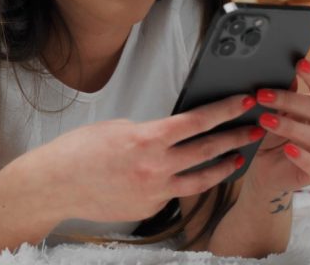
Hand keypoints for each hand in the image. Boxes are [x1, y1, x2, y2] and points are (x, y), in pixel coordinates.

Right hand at [26, 94, 265, 222]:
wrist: (56, 185)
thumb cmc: (78, 153)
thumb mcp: (117, 128)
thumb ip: (149, 131)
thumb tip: (171, 133)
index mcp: (147, 139)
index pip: (198, 120)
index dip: (225, 110)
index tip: (243, 102)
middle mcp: (155, 167)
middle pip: (207, 149)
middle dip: (234, 137)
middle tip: (253, 129)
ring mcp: (154, 191)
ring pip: (201, 179)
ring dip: (223, 166)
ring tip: (237, 158)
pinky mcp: (149, 207)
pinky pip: (175, 192)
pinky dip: (184, 181)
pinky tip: (189, 175)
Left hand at [243, 58, 309, 194]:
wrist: (265, 168)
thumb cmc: (275, 135)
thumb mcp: (278, 111)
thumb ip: (287, 94)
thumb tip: (289, 73)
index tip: (300, 63)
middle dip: (290, 100)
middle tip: (262, 95)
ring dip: (288, 126)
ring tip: (264, 120)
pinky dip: (301, 156)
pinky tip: (287, 148)